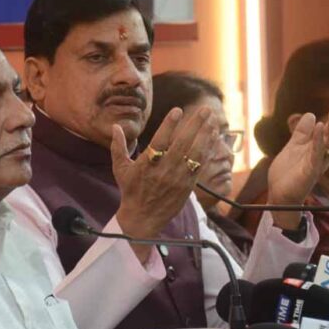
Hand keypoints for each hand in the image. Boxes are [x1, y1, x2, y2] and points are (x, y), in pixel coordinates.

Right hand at [111, 107, 217, 261]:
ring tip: (212, 120)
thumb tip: (115, 126)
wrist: (143, 218)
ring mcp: (178, 178)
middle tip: (204, 109)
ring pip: (195, 153)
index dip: (169, 125)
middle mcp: (164, 170)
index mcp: (147, 164)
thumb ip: (118, 146)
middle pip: (182, 144)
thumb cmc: (130, 190)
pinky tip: (212, 137)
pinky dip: (207, 150)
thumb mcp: (120, 168)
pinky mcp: (188, 185)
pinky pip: (200, 165)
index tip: (178, 110)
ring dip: (205, 135)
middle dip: (195, 125)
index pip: (160, 141)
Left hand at [267, 96, 328, 229]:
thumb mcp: (294, 146)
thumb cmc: (288, 173)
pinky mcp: (310, 172)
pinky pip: (317, 154)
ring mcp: (318, 164)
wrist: (278, 194)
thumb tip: (311, 115)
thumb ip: (302, 132)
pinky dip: (319, 141)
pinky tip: (320, 127)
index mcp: (321, 149)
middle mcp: (324, 156)